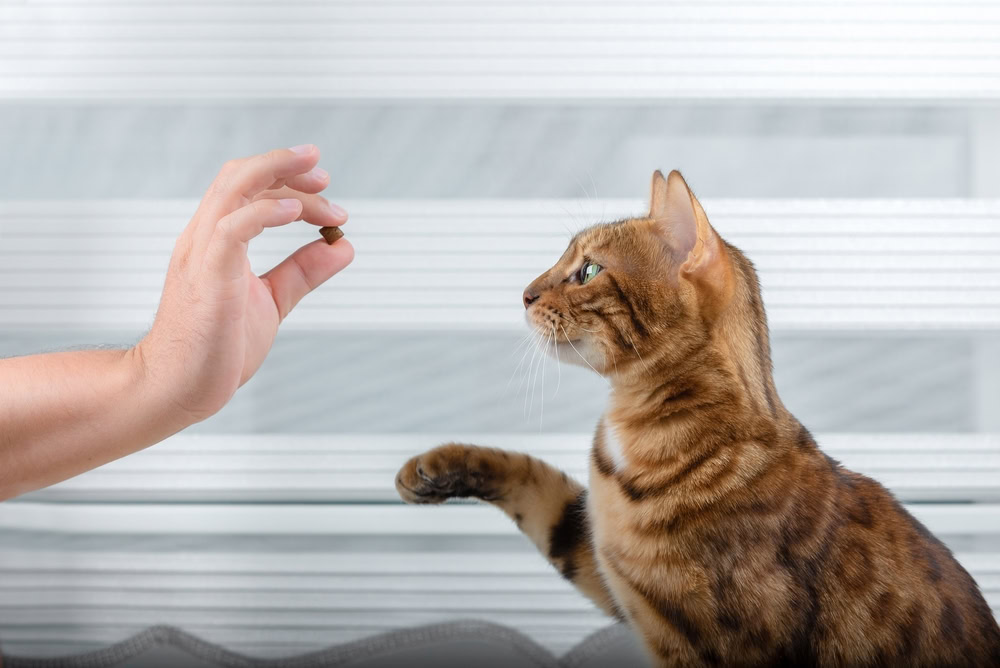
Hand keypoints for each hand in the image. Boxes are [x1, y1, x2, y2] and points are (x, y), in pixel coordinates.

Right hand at [136, 145, 353, 421]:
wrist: (178, 388)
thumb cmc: (217, 347)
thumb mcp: (272, 300)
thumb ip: (303, 272)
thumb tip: (342, 247)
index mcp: (216, 240)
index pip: (246, 187)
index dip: (287, 177)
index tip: (326, 188)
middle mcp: (204, 238)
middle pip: (240, 176)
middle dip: (284, 165)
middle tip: (325, 176)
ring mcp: (202, 254)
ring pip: (233, 189)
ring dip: (278, 175)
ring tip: (319, 180)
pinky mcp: (208, 276)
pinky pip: (232, 229)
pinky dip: (265, 213)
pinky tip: (296, 212)